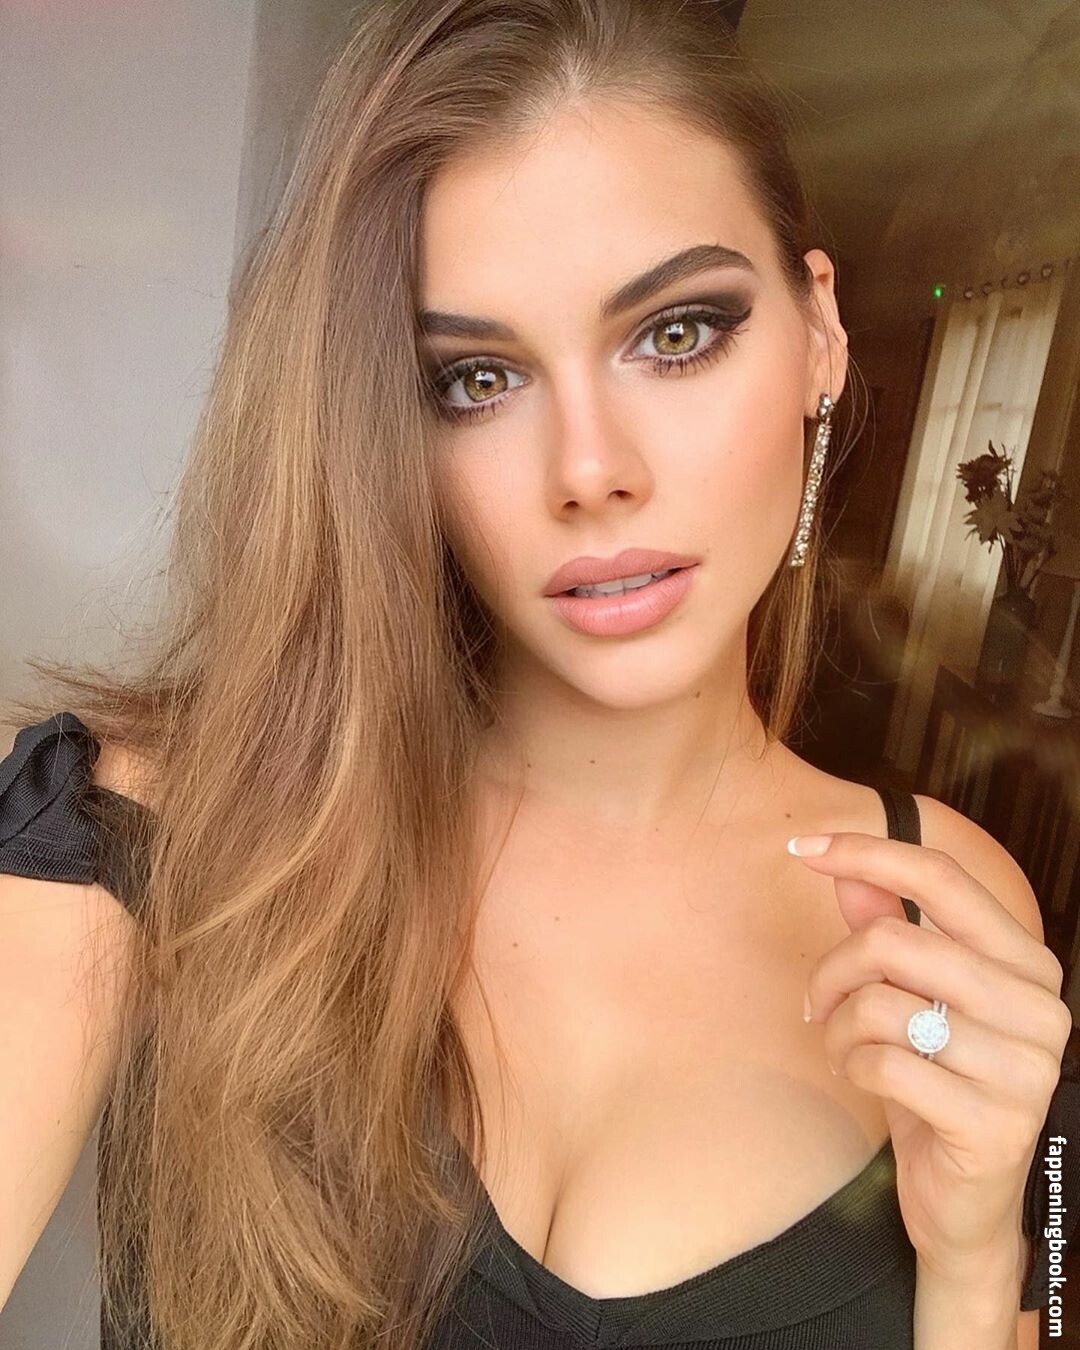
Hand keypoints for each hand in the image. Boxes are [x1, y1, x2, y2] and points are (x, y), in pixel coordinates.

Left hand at [789, 828, 1069, 1281]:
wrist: (966, 1201)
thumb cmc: (936, 1083)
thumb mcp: (910, 996)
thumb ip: (887, 926)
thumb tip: (844, 866)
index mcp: (1026, 960)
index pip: (942, 877)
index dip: (866, 852)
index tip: (801, 847)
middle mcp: (1039, 1006)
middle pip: (894, 940)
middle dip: (832, 970)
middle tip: (817, 1003)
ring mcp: (1026, 1067)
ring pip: (882, 1003)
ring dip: (838, 1027)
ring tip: (843, 1048)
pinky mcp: (995, 1123)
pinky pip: (886, 1064)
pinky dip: (854, 1066)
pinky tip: (861, 1078)